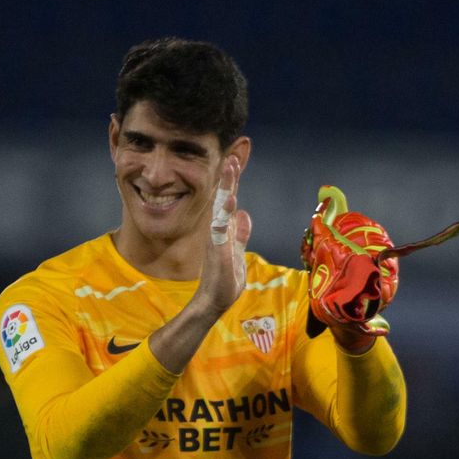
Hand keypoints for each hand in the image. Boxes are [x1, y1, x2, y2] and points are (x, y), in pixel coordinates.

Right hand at [196, 155, 252, 314]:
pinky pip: (221, 229)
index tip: (234, 162)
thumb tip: (244, 214)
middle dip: (228, 179)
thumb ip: (240, 234)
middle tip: (231, 158)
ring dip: (226, 189)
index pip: (228, 202)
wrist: (214, 300)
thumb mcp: (237, 252)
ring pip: (221, 209)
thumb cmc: (224, 279)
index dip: (231, 183)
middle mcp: (219, 231)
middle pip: (224, 200)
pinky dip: (225, 214)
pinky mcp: (217, 250)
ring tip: (230, 170)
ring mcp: (217, 239)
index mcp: (225, 230)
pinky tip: (230, 201)